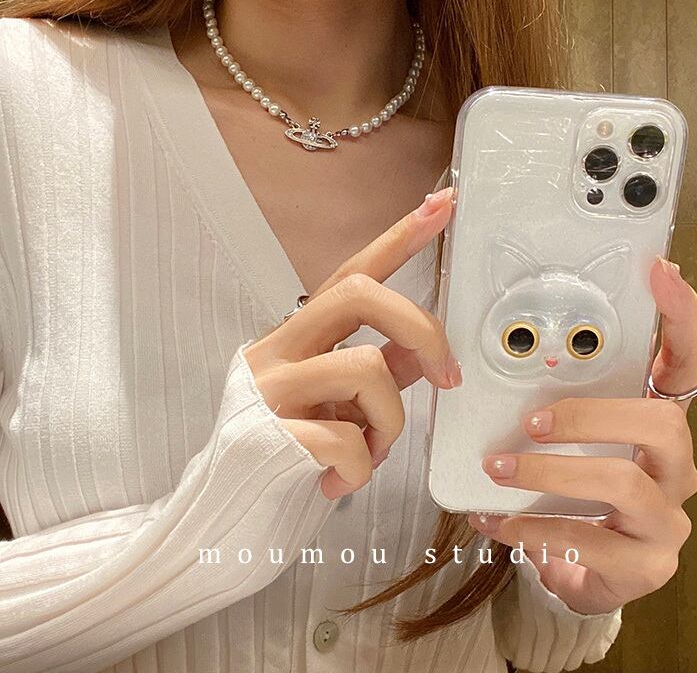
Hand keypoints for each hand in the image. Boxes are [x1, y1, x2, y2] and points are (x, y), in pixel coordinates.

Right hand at [243, 186, 460, 500]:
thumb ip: (381, 370)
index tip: (442, 204)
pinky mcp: (266, 432)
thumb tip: (423, 350)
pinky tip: (338, 480)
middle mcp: (279, 348)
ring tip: (371, 454)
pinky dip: (361, 467)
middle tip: (447, 376)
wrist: (227, 514)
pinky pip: (346, 438)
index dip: (400, 236)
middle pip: (358, 293)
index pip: (353, 272)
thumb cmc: (290, 452)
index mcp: (299, 335)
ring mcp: (269, 387)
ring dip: (391, 423)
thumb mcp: (341, 404)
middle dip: (420, 329)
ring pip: (366, 369)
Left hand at [468, 257, 696, 614]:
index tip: (661, 270)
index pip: (685, 362)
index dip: (681, 317)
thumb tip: (490, 358)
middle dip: (587, 417)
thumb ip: (550, 403)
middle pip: (660, 424)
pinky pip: (590, 540)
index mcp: (658, 422)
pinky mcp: (647, 564)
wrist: (594, 574)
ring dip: (549, 473)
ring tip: (499, 469)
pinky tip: (498, 520)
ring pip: (622, 482)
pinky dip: (534, 527)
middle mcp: (676, 466)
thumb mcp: (568, 442)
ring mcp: (668, 517)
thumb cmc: (577, 492)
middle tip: (531, 422)